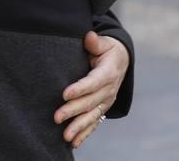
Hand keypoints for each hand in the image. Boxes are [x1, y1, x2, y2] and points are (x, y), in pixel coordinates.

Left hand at [56, 31, 127, 147]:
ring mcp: (107, 101)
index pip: (93, 82)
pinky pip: (94, 122)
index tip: (64, 94)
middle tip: (57, 117)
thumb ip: (95, 42)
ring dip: (78, 127)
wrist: (121, 61)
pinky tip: (74, 142)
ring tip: (65, 135)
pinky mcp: (103, 108)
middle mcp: (109, 90)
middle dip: (73, 110)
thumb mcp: (105, 42)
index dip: (80, 88)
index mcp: (109, 72)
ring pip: (92, 116)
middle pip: (90, 102)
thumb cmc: (108, 50)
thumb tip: (89, 36)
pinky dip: (85, 133)